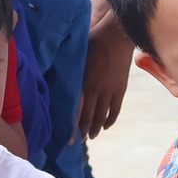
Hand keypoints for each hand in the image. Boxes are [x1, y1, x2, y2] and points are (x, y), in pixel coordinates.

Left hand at [79, 20, 134, 137]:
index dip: (71, 126)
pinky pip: (114, 110)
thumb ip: (69, 71)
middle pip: (87, 117)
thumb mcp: (75, 57)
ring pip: (101, 116)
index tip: (68, 139)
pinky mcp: (119, 89)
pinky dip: (109, 120)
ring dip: (95, 128)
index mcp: (81, 82)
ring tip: (91, 136)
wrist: (116, 36)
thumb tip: (57, 79)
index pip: (74, 110)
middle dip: (82, 131)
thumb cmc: (92, 42)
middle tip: (78, 141)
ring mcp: (108, 91)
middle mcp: (94, 90)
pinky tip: (105, 126)